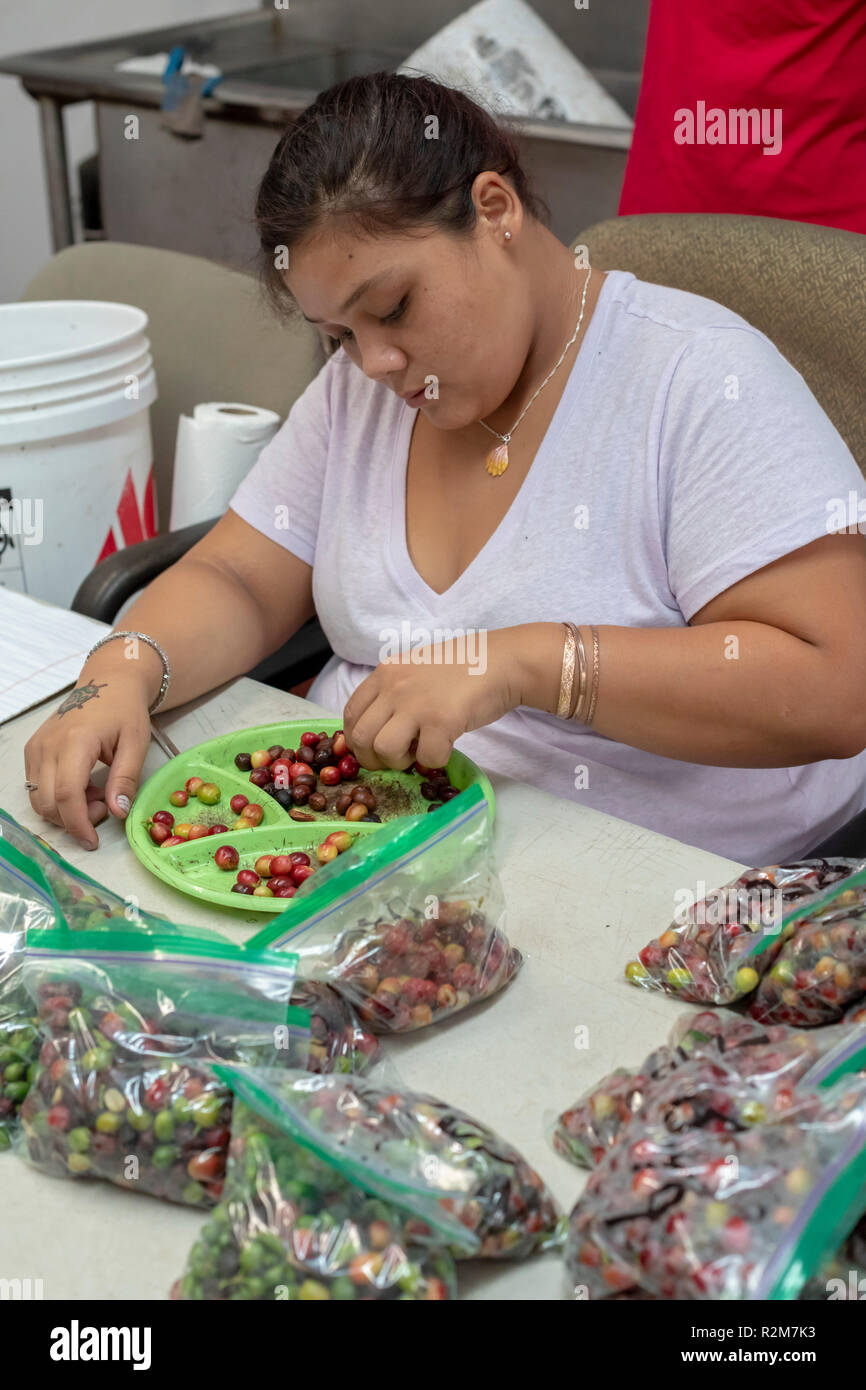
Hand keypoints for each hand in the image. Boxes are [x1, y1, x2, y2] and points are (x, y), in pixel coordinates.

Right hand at [23, 668, 151, 850]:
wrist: (107, 683)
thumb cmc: (124, 711)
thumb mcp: (136, 743)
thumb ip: (125, 779)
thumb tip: (117, 813)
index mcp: (75, 741)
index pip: (65, 794)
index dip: (77, 824)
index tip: (93, 841)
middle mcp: (47, 745)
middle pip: (47, 802)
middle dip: (74, 819)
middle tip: (103, 808)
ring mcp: (36, 747)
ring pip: (38, 798)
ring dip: (65, 810)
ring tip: (95, 794)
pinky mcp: (32, 750)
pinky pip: (36, 787)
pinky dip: (56, 797)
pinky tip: (82, 786)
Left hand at [342, 627, 525, 771]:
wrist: (501, 661)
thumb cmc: (462, 667)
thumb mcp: (415, 669)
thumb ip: (394, 691)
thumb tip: (378, 727)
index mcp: (385, 673)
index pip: (350, 713)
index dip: (355, 739)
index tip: (371, 749)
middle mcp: (395, 687)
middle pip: (361, 737)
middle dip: (373, 758)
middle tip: (395, 759)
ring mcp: (417, 704)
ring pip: (384, 750)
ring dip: (400, 761)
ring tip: (419, 751)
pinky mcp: (442, 721)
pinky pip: (426, 758)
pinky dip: (435, 761)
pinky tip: (446, 746)